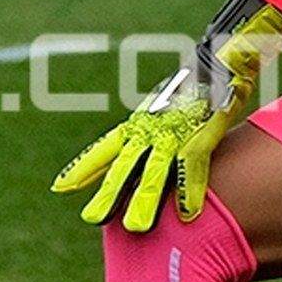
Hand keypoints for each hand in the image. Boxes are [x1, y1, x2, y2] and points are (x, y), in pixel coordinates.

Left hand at [52, 0, 281, 232]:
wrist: (220, 54)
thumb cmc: (194, 85)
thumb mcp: (165, 109)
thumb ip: (153, 133)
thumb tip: (142, 155)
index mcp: (139, 122)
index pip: (104, 148)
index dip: (84, 168)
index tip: (61, 187)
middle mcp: (150, 127)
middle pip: (123, 165)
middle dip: (108, 193)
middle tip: (91, 220)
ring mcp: (174, 130)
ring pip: (154, 170)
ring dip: (144, 199)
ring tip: (135, 227)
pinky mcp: (201, 132)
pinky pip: (194, 165)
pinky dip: (190, 189)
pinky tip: (188, 213)